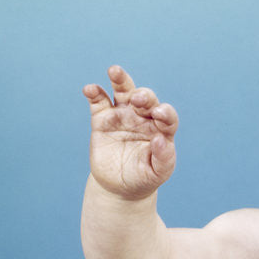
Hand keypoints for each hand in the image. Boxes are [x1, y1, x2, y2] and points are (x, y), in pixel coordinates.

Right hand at [83, 65, 177, 199]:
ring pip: (123, 91)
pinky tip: (90, 89)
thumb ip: (164, 158)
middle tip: (137, 99)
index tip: (159, 115)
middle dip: (143, 95)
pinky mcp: (102, 119)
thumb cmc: (144, 177)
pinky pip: (98, 101)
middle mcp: (143, 117)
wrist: (120, 186)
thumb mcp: (158, 173)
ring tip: (114, 71)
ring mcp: (122, 115)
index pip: (167, 116)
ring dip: (120, 79)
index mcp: (161, 129)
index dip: (165, 113)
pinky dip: (94, 93)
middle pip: (146, 98)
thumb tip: (161, 140)